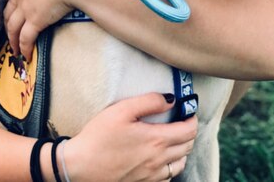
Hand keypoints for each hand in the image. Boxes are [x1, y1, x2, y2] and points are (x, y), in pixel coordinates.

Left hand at [4, 0, 100, 59]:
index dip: (17, 0)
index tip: (18, 8)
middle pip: (9, 10)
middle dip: (8, 22)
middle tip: (9, 31)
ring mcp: (27, 7)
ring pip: (13, 26)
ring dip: (12, 39)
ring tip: (13, 48)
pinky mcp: (35, 21)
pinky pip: (25, 38)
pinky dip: (23, 48)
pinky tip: (25, 55)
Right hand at [65, 92, 196, 181]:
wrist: (81, 167)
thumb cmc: (99, 136)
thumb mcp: (122, 110)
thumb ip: (149, 101)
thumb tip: (170, 99)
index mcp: (156, 140)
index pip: (188, 131)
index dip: (192, 118)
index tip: (189, 110)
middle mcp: (159, 161)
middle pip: (187, 147)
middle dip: (189, 132)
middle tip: (182, 121)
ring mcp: (152, 176)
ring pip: (180, 164)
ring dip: (182, 150)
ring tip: (174, 138)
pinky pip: (167, 177)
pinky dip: (171, 166)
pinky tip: (160, 158)